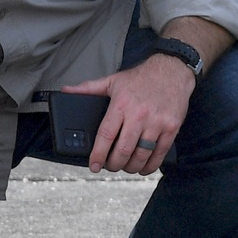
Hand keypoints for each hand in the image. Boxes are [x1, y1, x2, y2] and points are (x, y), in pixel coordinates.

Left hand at [62, 54, 195, 174]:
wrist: (171, 70)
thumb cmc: (140, 78)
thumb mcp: (112, 80)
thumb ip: (88, 88)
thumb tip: (66, 90)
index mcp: (121, 104)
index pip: (106, 135)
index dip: (98, 154)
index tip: (94, 165)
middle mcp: (139, 115)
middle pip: (123, 150)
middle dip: (114, 164)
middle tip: (110, 166)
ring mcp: (156, 122)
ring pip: (141, 155)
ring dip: (131, 167)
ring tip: (126, 167)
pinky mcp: (171, 127)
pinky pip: (160, 153)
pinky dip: (151, 165)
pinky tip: (144, 167)